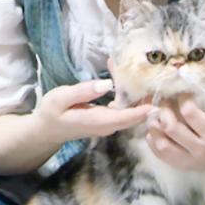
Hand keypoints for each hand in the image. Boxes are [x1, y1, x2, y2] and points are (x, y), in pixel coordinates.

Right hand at [34, 79, 151, 142]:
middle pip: (133, 116)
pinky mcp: (108, 121)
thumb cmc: (51, 112)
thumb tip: (107, 84)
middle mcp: (107, 126)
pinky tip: (125, 79)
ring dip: (138, 95)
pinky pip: (124, 110)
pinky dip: (128, 96)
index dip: (142, 110)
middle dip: (145, 99)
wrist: (46, 130)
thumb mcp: (60, 98)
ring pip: (130, 112)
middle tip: (154, 78)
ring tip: (143, 75)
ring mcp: (108, 125)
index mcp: (96, 121)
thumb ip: (83, 91)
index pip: (125, 118)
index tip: (157, 100)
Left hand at [146, 82, 204, 174]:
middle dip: (164, 111)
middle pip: (172, 129)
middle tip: (164, 101)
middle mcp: (202, 148)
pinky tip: (155, 131)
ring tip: (156, 115)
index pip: (189, 113)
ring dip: (155, 128)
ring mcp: (192, 160)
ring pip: (163, 145)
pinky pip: (162, 156)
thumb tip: (199, 73)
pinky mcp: (186, 166)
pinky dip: (154, 143)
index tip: (183, 92)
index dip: (182, 98)